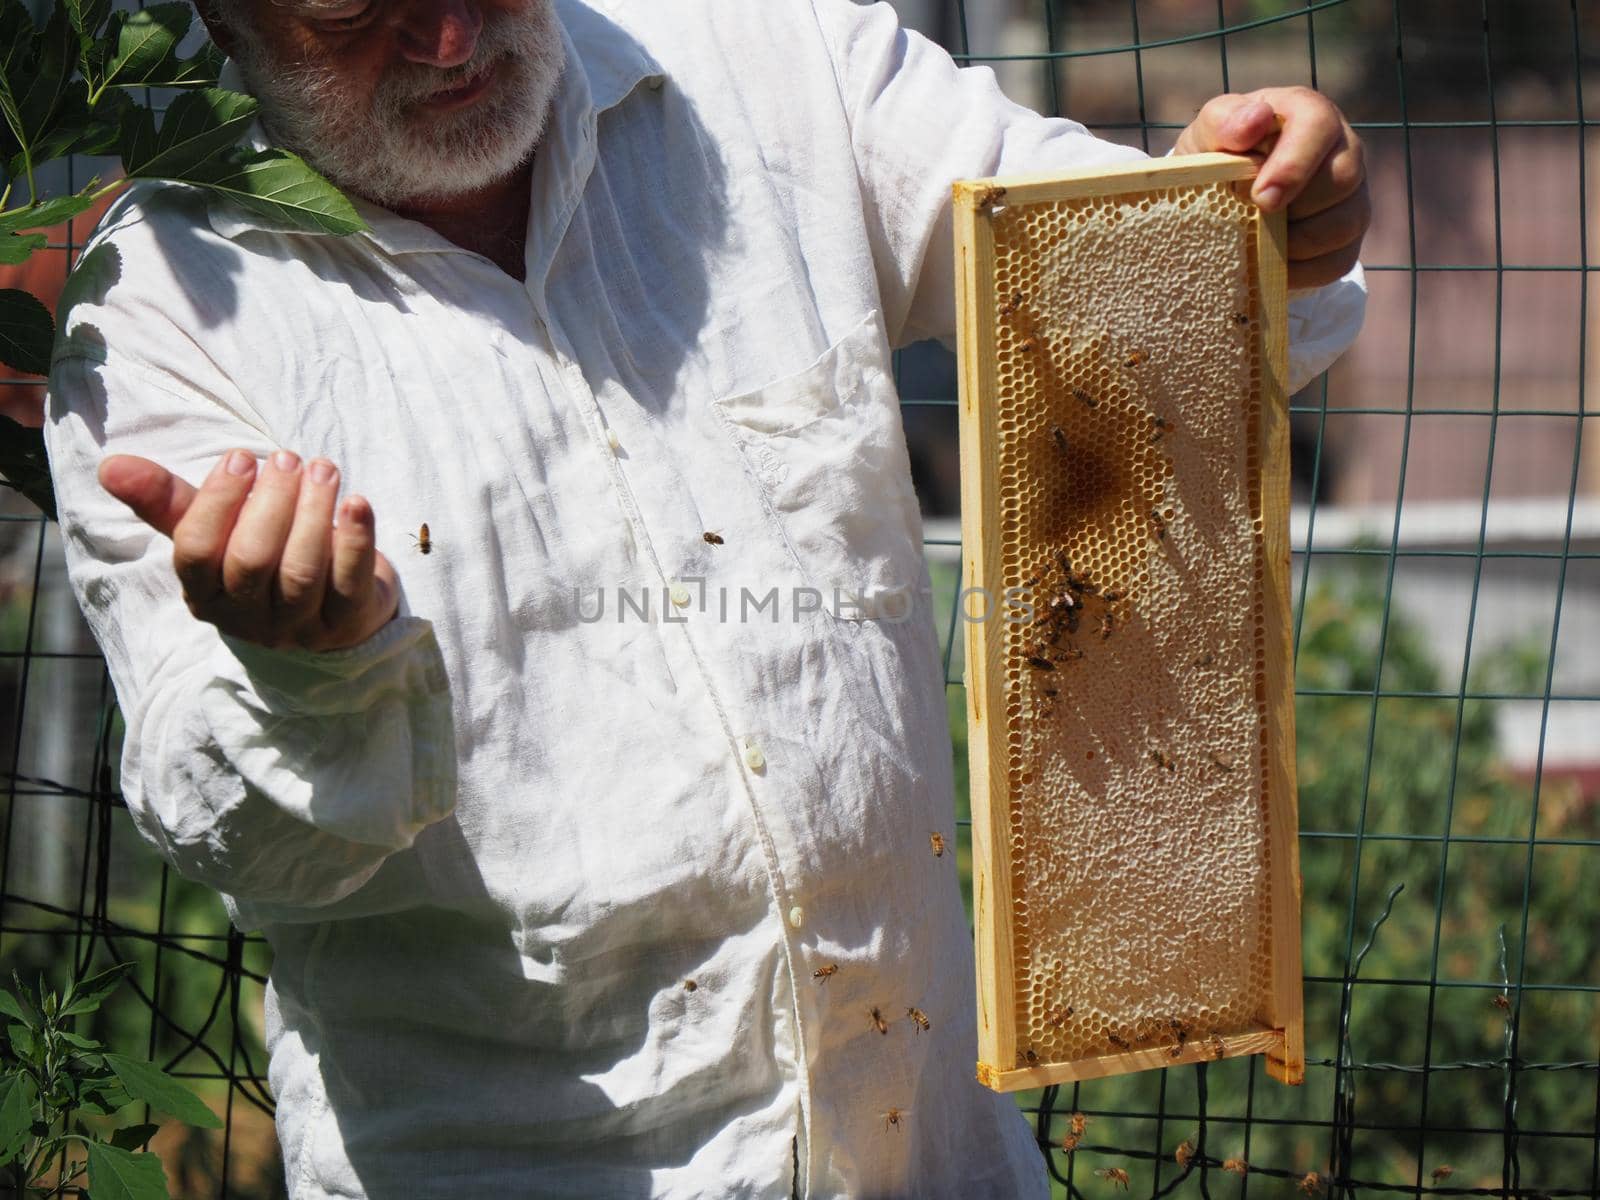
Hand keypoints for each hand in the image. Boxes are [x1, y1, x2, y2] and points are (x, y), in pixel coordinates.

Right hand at [98, 449, 398, 651]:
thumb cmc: (265, 556)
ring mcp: (299, 627)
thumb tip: (111, 466)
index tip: (241, 456)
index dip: (217, 501)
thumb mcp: (216, 531)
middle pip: (252, 562)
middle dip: (270, 503)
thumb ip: (169, 501)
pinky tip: (357, 502)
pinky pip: (351, 583)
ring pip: (302, 572)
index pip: (196, 552)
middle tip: (288, 458)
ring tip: (323, 469)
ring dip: (314, 513)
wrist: (335, 609)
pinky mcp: (347, 624)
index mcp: (204, 595)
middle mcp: (248, 619)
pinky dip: (357, 539)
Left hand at [1174, 87, 1368, 289]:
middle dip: (1295, 207)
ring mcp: (1351, 196)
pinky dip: (1300, 271)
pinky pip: (1337, 261)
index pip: (1318, 126)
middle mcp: (1341, 151)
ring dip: (1296, 242)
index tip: (1261, 197)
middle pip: (1342, 178)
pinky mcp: (1346, 239)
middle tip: (1254, 222)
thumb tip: (1255, 119)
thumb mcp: (1208, 135)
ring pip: (1345, 223)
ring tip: (1258, 242)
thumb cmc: (1218, 156)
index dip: (1293, 165)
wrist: (1222, 195)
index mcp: (1308, 116)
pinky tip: (1269, 267)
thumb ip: (1223, 122)